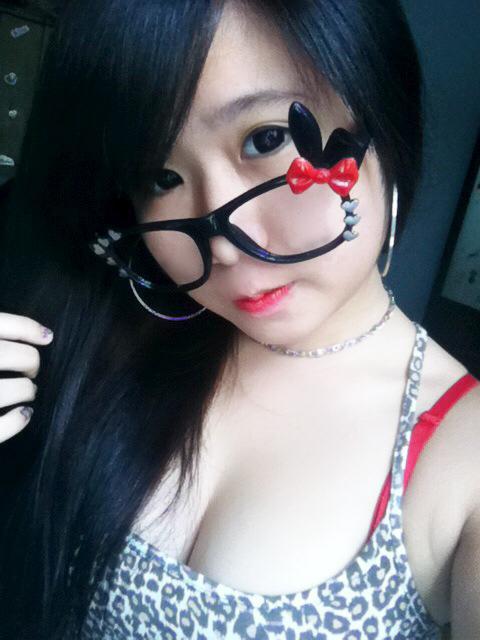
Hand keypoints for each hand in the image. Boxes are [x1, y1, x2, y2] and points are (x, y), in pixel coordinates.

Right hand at [0, 312, 52, 441]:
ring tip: (26, 392)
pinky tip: (24, 414)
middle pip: (19, 356)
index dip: (29, 328)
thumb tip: (37, 332)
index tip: (47, 337)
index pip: (2, 324)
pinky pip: (1, 426)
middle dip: (31, 362)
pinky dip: (19, 420)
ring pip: (18, 389)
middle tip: (31, 370)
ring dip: (27, 390)